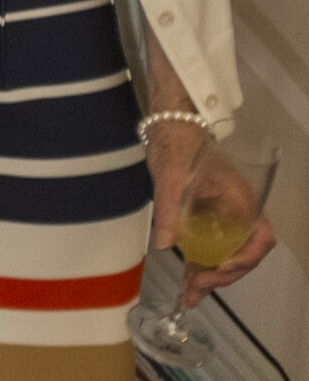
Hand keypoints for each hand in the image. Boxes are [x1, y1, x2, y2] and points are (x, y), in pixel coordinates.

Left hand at [145, 121, 278, 305]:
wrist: (170, 129)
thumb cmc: (177, 147)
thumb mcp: (170, 178)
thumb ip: (170, 211)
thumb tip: (164, 245)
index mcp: (241, 201)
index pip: (259, 239)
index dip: (245, 260)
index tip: (219, 271)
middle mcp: (239, 212)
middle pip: (242, 253)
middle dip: (221, 276)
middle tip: (193, 292)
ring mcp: (225, 217)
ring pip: (227, 254)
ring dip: (211, 276)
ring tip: (190, 296)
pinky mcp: (209, 219)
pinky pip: (213, 247)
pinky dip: (202, 265)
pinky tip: (189, 280)